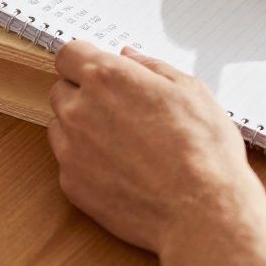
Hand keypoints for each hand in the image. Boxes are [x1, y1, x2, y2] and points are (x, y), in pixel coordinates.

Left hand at [48, 41, 265, 253]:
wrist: (202, 211)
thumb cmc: (204, 151)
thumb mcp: (190, 90)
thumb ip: (151, 67)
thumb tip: (128, 57)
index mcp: (108, 78)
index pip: (69, 55)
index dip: (83, 60)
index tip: (96, 69)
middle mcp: (80, 110)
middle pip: (61, 90)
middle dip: (83, 94)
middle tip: (119, 109)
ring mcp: (71, 149)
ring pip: (61, 126)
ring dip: (81, 127)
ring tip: (123, 143)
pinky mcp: (71, 183)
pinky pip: (68, 161)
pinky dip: (86, 161)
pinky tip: (121, 169)